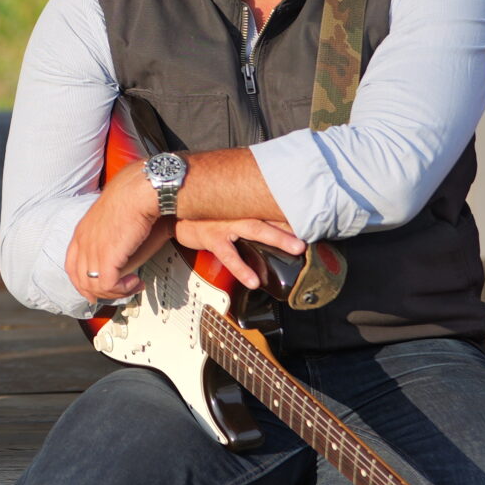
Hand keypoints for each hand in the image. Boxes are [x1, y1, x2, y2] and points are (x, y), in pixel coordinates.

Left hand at [66, 171, 167, 302]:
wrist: (139, 191)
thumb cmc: (132, 197)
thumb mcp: (113, 218)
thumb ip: (110, 235)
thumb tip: (119, 248)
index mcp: (82, 232)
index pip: (72, 266)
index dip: (84, 282)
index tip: (101, 288)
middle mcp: (83, 242)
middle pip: (80, 280)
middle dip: (101, 292)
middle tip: (121, 291)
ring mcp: (92, 251)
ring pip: (94, 286)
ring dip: (116, 291)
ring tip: (133, 284)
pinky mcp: (106, 258)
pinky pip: (108, 285)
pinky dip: (123, 289)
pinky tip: (136, 282)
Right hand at [171, 217, 304, 291]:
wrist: (171, 213)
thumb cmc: (200, 212)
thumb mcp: (222, 206)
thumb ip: (242, 208)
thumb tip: (264, 215)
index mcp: (241, 203)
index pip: (270, 204)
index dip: (291, 209)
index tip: (312, 213)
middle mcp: (236, 210)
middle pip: (269, 214)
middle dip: (292, 222)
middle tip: (313, 229)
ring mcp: (225, 224)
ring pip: (255, 230)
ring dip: (277, 238)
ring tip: (296, 249)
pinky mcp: (213, 238)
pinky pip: (230, 256)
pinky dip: (243, 269)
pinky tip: (254, 281)